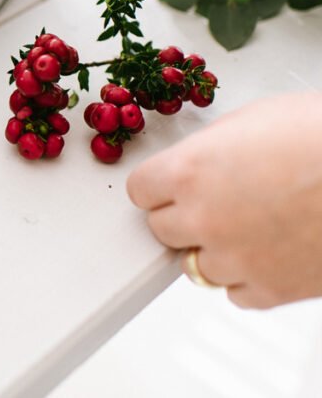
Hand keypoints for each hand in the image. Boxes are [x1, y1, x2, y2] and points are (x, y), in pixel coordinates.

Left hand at [127, 92, 321, 307]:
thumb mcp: (255, 119)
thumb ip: (212, 147)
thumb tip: (200, 160)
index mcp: (189, 171)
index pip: (140, 190)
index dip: (159, 186)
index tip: (170, 186)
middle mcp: (203, 218)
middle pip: (162, 230)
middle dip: (184, 216)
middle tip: (216, 203)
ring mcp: (236, 258)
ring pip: (196, 266)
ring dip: (216, 249)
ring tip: (251, 226)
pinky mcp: (272, 290)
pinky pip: (237, 293)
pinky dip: (249, 278)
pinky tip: (270, 253)